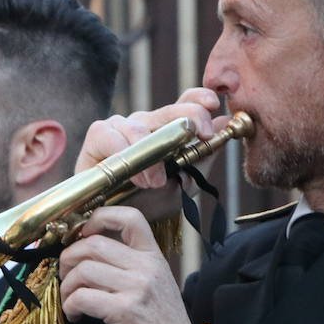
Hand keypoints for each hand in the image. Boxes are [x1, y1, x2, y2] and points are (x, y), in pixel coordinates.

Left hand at [58, 206, 199, 323]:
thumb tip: (88, 250)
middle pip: (94, 244)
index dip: (100, 217)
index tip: (83, 232)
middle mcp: (146, 267)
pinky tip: (74, 315)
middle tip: (66, 275)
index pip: (130, 217)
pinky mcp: (123, 311)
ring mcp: (136, 288)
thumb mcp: (155, 283)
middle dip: (69, 257)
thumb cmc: (160, 323)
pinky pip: (81, 297)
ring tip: (70, 300)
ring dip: (67, 286)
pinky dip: (70, 306)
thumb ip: (130, 264)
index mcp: (154, 256)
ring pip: (83, 270)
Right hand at [74, 88, 220, 221]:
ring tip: (156, 181)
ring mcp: (121, 126)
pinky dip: (126, 156)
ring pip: (139, 126)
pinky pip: (111, 136)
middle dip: (189, 117)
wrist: (118, 225)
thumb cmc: (150, 202)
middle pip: (169, 110)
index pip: (186, 102)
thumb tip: (225, 122)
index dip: (199, 98)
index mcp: (167, 129)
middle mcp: (145, 123)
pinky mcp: (98, 135)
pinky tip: (136, 177)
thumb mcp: (185, 182)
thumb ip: (204, 154)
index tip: (213, 103)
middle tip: (202, 135)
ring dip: (151, 155)